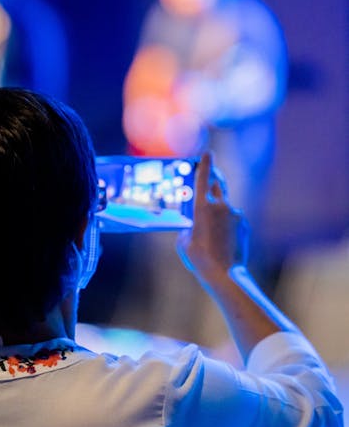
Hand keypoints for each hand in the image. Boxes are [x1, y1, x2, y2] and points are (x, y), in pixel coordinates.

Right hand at [176, 152, 248, 281]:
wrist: (224, 274)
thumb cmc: (199, 258)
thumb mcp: (183, 241)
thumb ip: (188, 227)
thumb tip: (194, 226)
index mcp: (203, 207)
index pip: (203, 178)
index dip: (205, 163)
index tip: (207, 152)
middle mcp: (221, 206)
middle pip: (218, 184)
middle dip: (213, 180)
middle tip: (209, 178)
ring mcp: (235, 214)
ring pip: (225, 204)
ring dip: (218, 208)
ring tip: (210, 228)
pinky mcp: (244, 224)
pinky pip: (233, 218)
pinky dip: (226, 223)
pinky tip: (221, 239)